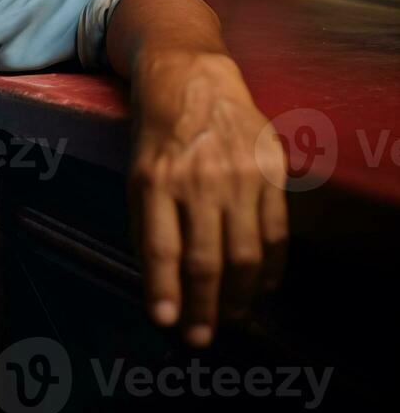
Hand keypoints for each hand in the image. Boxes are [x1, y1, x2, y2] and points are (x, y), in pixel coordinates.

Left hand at [127, 50, 287, 347]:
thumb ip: (147, 221)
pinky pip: (275, 231)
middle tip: (200, 336)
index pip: (161, 248)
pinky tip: (264, 286)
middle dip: (203, 306)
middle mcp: (197, 180)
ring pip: (244, 253)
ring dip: (240, 295)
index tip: (165, 322)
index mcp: (155, 181)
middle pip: (205, 260)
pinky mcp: (269, 170)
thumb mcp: (136, 171)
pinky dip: (271, 266)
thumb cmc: (156, 132)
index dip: (163, 289)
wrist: (190, 77)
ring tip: (232, 316)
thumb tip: (157, 279)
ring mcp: (238, 176)